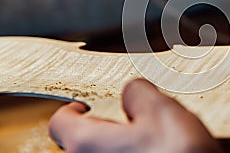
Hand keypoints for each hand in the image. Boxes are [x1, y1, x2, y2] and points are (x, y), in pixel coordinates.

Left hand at [49, 79, 221, 152]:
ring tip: (154, 140)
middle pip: (85, 141)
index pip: (62, 121)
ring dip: (125, 145)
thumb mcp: (162, 111)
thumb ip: (138, 92)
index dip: (73, 107)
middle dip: (108, 126)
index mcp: (89, 144)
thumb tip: (133, 90)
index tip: (83, 104)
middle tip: (132, 120)